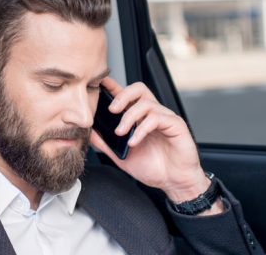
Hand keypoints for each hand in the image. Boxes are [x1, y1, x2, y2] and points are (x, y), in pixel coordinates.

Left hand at [89, 78, 220, 214]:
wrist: (174, 182)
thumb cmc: (154, 168)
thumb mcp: (122, 156)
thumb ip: (106, 144)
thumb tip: (89, 134)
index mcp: (140, 118)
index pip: (127, 96)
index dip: (113, 87)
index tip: (100, 83)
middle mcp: (153, 114)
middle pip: (139, 89)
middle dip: (122, 95)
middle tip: (111, 109)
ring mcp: (165, 118)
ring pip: (146, 103)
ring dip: (129, 116)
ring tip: (120, 133)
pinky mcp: (176, 125)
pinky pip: (157, 118)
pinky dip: (142, 129)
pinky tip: (134, 142)